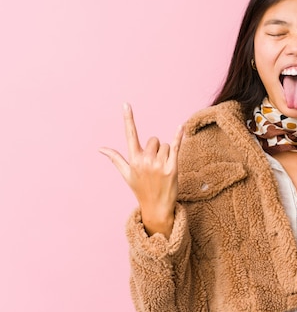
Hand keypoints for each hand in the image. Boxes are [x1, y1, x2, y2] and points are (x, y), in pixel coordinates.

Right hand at [99, 103, 183, 237]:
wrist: (156, 207)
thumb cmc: (141, 189)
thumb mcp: (126, 174)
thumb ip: (115, 159)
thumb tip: (100, 148)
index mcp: (133, 160)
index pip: (130, 135)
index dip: (128, 119)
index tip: (126, 104)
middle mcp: (144, 161)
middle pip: (153, 140)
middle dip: (156, 148)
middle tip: (155, 165)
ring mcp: (158, 164)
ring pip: (165, 145)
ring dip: (166, 153)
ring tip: (163, 169)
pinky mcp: (172, 168)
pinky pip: (176, 147)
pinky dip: (178, 136)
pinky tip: (180, 127)